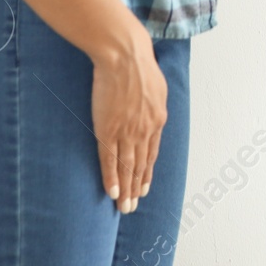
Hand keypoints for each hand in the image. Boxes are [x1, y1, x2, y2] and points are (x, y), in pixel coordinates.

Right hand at [91, 37, 167, 213]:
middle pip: (140, 165)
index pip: (152, 153)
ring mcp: (127, 132)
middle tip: (133, 206)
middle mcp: (145, 131)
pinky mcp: (108, 130)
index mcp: (157, 120)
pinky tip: (112, 193)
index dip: (147, 172)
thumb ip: (154, 104)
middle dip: (136, 188)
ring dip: (125, 190)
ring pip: (127, 168)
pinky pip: (109, 160)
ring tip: (124, 207)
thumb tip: (153, 111)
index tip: (144, 187)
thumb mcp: (157, 87)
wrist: (126, 57)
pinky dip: (111, 178)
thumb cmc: (140, 66)